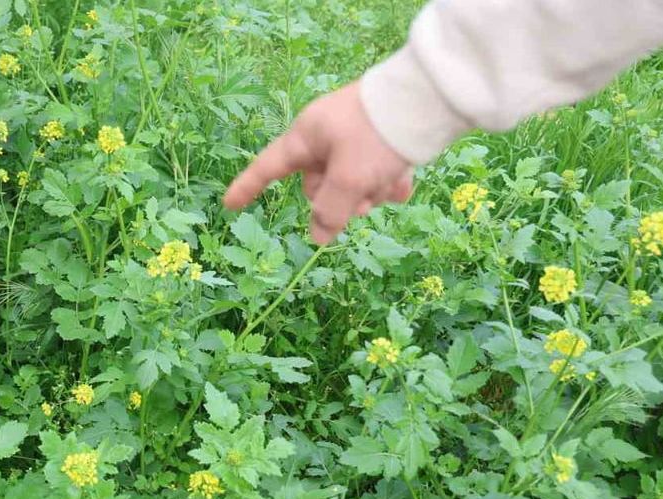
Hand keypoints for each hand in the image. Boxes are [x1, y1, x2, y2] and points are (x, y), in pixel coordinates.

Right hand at [222, 81, 413, 244]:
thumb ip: (330, 211)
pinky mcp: (380, 137)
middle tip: (364, 207)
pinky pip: (374, 170)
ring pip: (350, 181)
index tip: (230, 205)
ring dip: (370, 192)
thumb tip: (318, 237)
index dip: (249, 187)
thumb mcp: (350, 178)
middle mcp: (325, 136)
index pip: (269, 167)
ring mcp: (353, 136)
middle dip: (341, 200)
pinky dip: (387, 180)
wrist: (432, 97)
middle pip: (318, 184)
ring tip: (392, 186)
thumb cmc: (378, 135)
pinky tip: (404, 181)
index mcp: (307, 136)